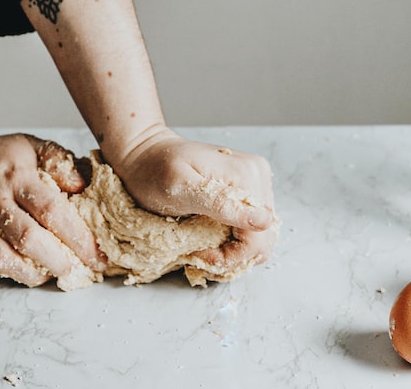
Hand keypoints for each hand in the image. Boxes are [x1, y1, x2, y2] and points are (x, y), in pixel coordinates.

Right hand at [0, 132, 106, 288]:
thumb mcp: (28, 146)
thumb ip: (59, 161)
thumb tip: (83, 184)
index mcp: (16, 177)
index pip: (52, 210)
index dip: (79, 237)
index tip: (97, 255)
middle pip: (29, 240)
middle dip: (58, 262)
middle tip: (75, 270)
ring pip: (1, 260)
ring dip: (30, 274)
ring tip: (47, 275)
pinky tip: (11, 270)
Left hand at [111, 127, 278, 268]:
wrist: (146, 154)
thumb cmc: (155, 170)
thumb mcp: (180, 188)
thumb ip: (220, 203)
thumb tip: (262, 221)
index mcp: (247, 175)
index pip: (259, 235)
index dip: (232, 254)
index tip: (200, 252)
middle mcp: (258, 178)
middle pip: (264, 239)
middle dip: (233, 255)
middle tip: (200, 252)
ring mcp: (255, 185)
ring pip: (260, 238)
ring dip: (234, 251)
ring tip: (204, 246)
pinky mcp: (248, 194)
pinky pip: (252, 231)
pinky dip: (234, 243)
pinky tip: (211, 237)